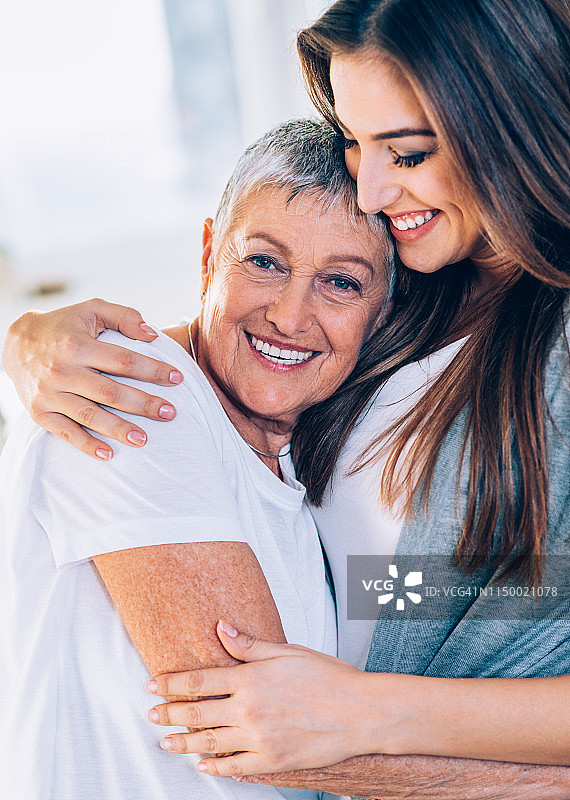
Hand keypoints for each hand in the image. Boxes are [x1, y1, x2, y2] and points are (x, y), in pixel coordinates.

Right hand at [1, 298, 182, 458]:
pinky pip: (65, 432)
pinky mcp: (39, 413)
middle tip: (170, 413)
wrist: (16, 343)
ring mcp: (49, 394)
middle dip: (143, 404)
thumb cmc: (64, 326)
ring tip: (144, 439)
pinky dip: (86, 445)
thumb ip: (124, 316)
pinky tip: (109, 454)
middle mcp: (62, 371)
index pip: (123, 361)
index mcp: (77, 345)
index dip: (152, 370)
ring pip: (89, 415)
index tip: (177, 378)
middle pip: (110, 392)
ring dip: (118, 429)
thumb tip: (152, 335)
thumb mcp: (91, 310)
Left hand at [147, 621, 382, 775]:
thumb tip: (220, 627)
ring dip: (183, 743)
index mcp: (251, 678)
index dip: (171, 683)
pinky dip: (215, 767)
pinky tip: (202, 765)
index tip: (153, 684)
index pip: (198, 680)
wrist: (359, 712)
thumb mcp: (287, 652)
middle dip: (169, 713)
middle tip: (151, 714)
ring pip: (209, 742)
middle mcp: (249, 709)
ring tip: (165, 742)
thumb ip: (249, 645)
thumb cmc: (328, 677)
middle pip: (196, 712)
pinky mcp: (272, 760)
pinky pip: (234, 766)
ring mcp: (259, 738)